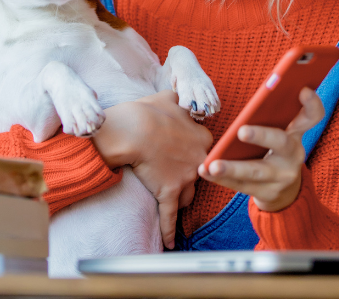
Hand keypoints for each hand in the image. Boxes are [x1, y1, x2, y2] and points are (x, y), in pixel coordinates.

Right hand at [92, 90, 212, 248]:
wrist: (132, 129)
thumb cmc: (148, 111)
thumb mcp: (169, 97)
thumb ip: (180, 98)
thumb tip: (181, 95)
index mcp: (202, 138)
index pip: (206, 149)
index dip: (194, 150)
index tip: (185, 151)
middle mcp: (199, 160)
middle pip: (201, 174)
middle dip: (191, 175)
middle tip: (179, 174)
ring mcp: (185, 178)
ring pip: (189, 195)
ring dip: (182, 198)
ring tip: (176, 203)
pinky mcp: (169, 192)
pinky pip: (170, 216)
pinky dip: (170, 231)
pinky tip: (171, 243)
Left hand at [197, 87, 324, 212]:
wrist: (285, 191)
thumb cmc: (274, 150)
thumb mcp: (280, 132)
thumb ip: (271, 114)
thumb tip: (257, 92)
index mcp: (296, 133)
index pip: (312, 116)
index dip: (312, 103)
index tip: (303, 89)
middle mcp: (294, 154)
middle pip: (281, 142)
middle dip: (261, 135)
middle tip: (241, 131)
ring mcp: (282, 176)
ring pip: (256, 171)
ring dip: (232, 168)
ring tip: (212, 165)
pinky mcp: (268, 193)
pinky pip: (241, 186)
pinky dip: (221, 179)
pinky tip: (204, 171)